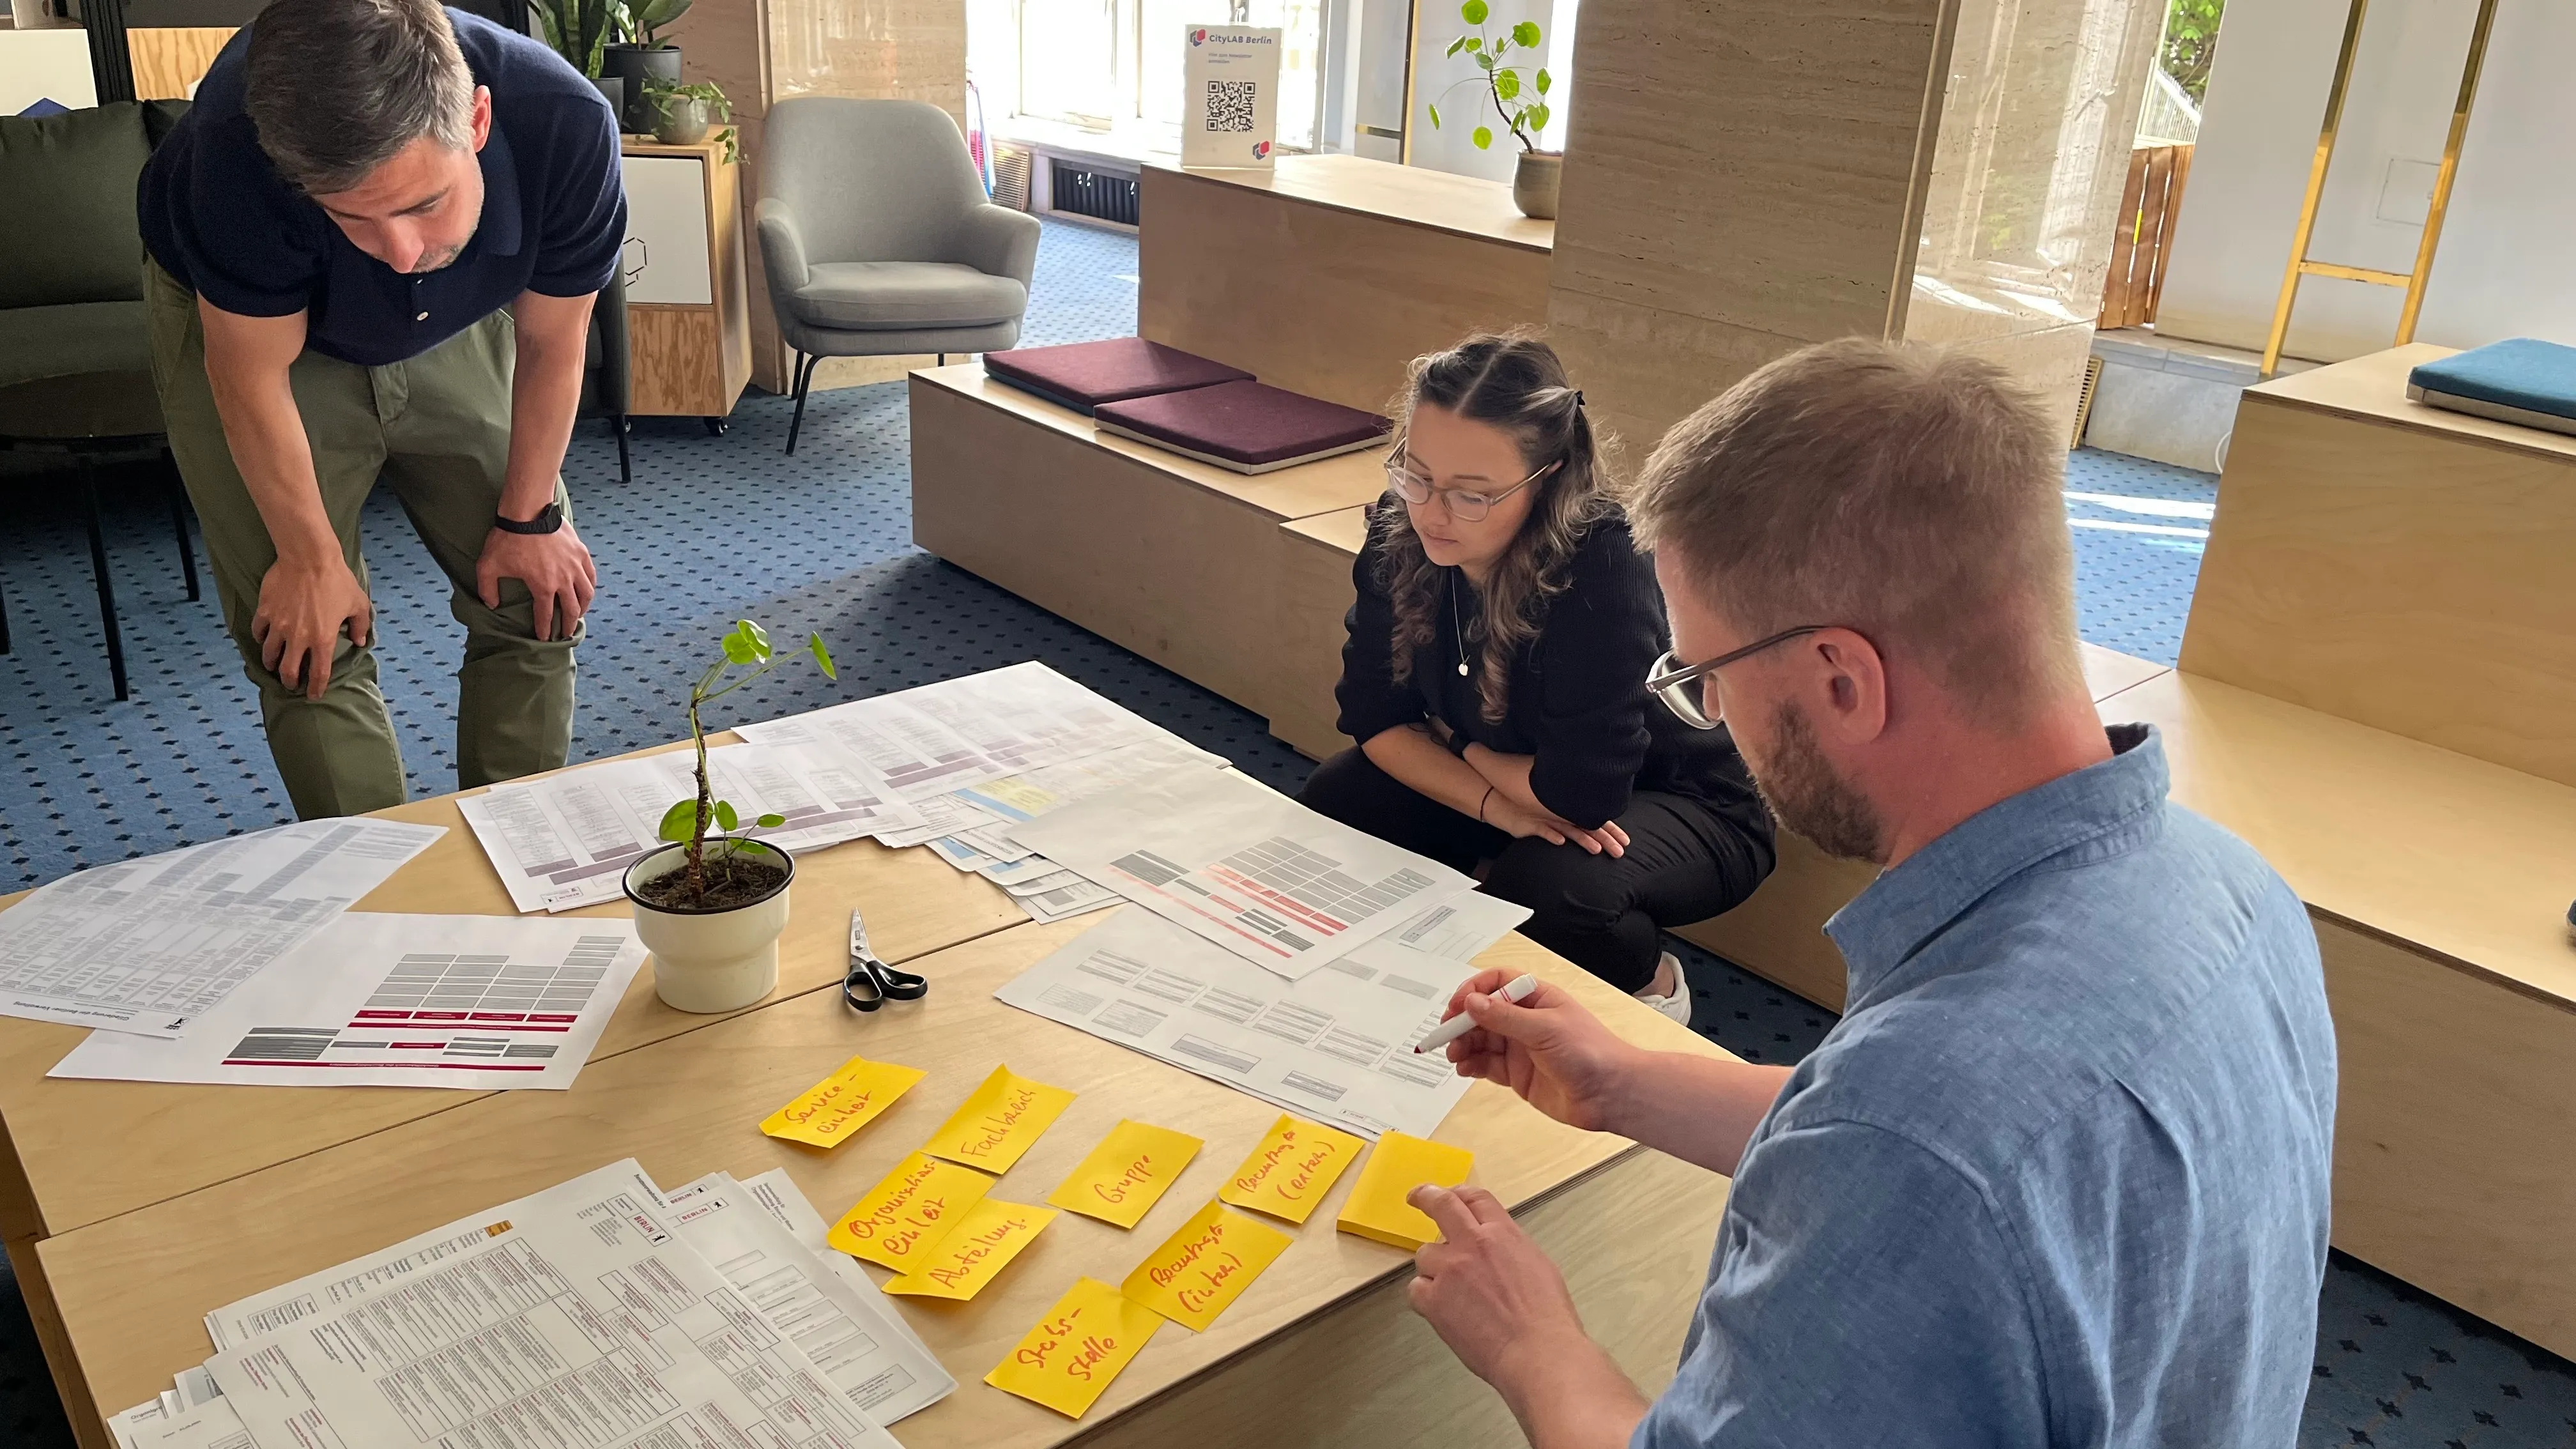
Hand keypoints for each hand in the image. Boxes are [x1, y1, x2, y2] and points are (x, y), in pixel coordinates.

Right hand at [253, 556, 373, 698]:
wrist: (309, 558)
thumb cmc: (337, 580)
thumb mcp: (358, 604)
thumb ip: (360, 626)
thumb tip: (359, 642)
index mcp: (323, 639)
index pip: (318, 673)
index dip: (316, 688)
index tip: (314, 695)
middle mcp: (299, 637)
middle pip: (288, 670)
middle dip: (289, 682)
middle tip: (291, 684)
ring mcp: (279, 625)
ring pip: (270, 654)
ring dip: (271, 664)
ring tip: (274, 665)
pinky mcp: (265, 611)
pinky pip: (258, 631)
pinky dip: (260, 638)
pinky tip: (264, 639)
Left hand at [477, 522, 597, 640]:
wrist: (527, 511)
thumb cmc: (507, 538)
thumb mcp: (488, 566)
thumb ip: (487, 589)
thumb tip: (492, 605)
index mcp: (542, 586)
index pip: (546, 615)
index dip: (546, 630)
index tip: (546, 638)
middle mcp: (563, 580)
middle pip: (572, 609)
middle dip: (569, 625)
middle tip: (566, 633)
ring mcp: (575, 566)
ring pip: (586, 594)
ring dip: (583, 607)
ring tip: (580, 614)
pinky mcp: (581, 553)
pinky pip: (591, 575)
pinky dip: (590, 586)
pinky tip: (587, 590)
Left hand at [1407, 1184, 1591, 1386]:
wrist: (1537, 1351)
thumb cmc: (1547, 1319)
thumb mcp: (1538, 1266)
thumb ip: (1509, 1249)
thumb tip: (1496, 1249)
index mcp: (1503, 1234)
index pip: (1475, 1198)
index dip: (1459, 1194)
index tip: (1449, 1195)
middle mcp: (1473, 1245)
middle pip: (1441, 1205)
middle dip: (1425, 1196)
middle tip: (1417, 1197)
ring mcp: (1450, 1270)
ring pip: (1425, 1255)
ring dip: (1434, 1269)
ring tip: (1453, 1293)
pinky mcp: (1434, 1299)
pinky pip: (1416, 1289)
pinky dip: (1426, 1298)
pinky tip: (1443, 1311)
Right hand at [1437, 969, 1636, 1131]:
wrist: (1610, 1094)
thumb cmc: (1592, 1053)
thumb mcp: (1545, 1029)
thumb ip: (1505, 1017)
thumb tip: (1472, 1002)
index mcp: (1536, 998)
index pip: (1497, 983)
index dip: (1474, 990)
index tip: (1457, 1005)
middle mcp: (1525, 1020)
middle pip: (1482, 1013)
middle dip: (1461, 1022)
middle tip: (1446, 1034)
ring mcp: (1520, 1047)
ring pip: (1480, 1040)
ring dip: (1463, 1044)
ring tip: (1454, 1055)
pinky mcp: (1516, 1074)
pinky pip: (1485, 1065)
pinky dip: (1471, 1065)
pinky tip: (1464, 1068)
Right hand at [1483, 795, 1628, 856]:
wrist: (1500, 797)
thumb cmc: (1527, 803)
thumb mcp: (1549, 807)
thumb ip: (1568, 812)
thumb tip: (1587, 820)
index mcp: (1568, 809)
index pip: (1594, 819)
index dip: (1611, 829)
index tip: (1626, 840)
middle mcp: (1561, 813)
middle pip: (1588, 826)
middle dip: (1606, 839)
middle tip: (1621, 851)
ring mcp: (1546, 818)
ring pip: (1569, 829)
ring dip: (1583, 840)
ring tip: (1596, 849)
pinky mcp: (1530, 824)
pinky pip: (1542, 830)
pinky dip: (1551, 835)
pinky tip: (1561, 841)